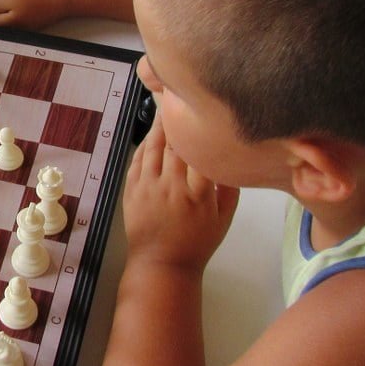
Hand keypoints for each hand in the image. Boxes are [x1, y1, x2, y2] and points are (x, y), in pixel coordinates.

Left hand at [122, 123, 239, 272]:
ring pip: (154, 148)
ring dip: (160, 127)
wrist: (162, 264)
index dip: (201, 131)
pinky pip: (138, 160)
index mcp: (198, 194)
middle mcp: (172, 187)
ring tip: (166, 111)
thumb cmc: (197, 243)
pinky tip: (151, 135)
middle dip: (179, 122)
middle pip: (176, 145)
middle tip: (182, 101)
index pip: (201, 153)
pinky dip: (144, 145)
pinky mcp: (131, 191)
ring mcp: (148, 188)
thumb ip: (230, 188)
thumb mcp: (225, 220)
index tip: (205, 115)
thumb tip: (232, 159)